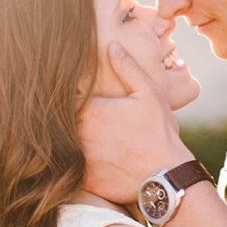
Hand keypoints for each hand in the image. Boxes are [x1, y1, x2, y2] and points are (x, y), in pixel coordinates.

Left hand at [76, 42, 193, 202]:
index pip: (66, 99)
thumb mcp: (148, 94)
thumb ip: (127, 69)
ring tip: (87, 143)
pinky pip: (70, 172)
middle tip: (83, 122)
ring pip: (62, 148)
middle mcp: (78, 135)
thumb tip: (112, 45)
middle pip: (60, 124)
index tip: (76, 98)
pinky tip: (92, 163)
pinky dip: (74, 167)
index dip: (70, 98)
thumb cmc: (159, 133)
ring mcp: (78, 160)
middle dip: (65, 121)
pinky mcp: (82, 181)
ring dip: (69, 143)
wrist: (167, 177)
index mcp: (90, 111)